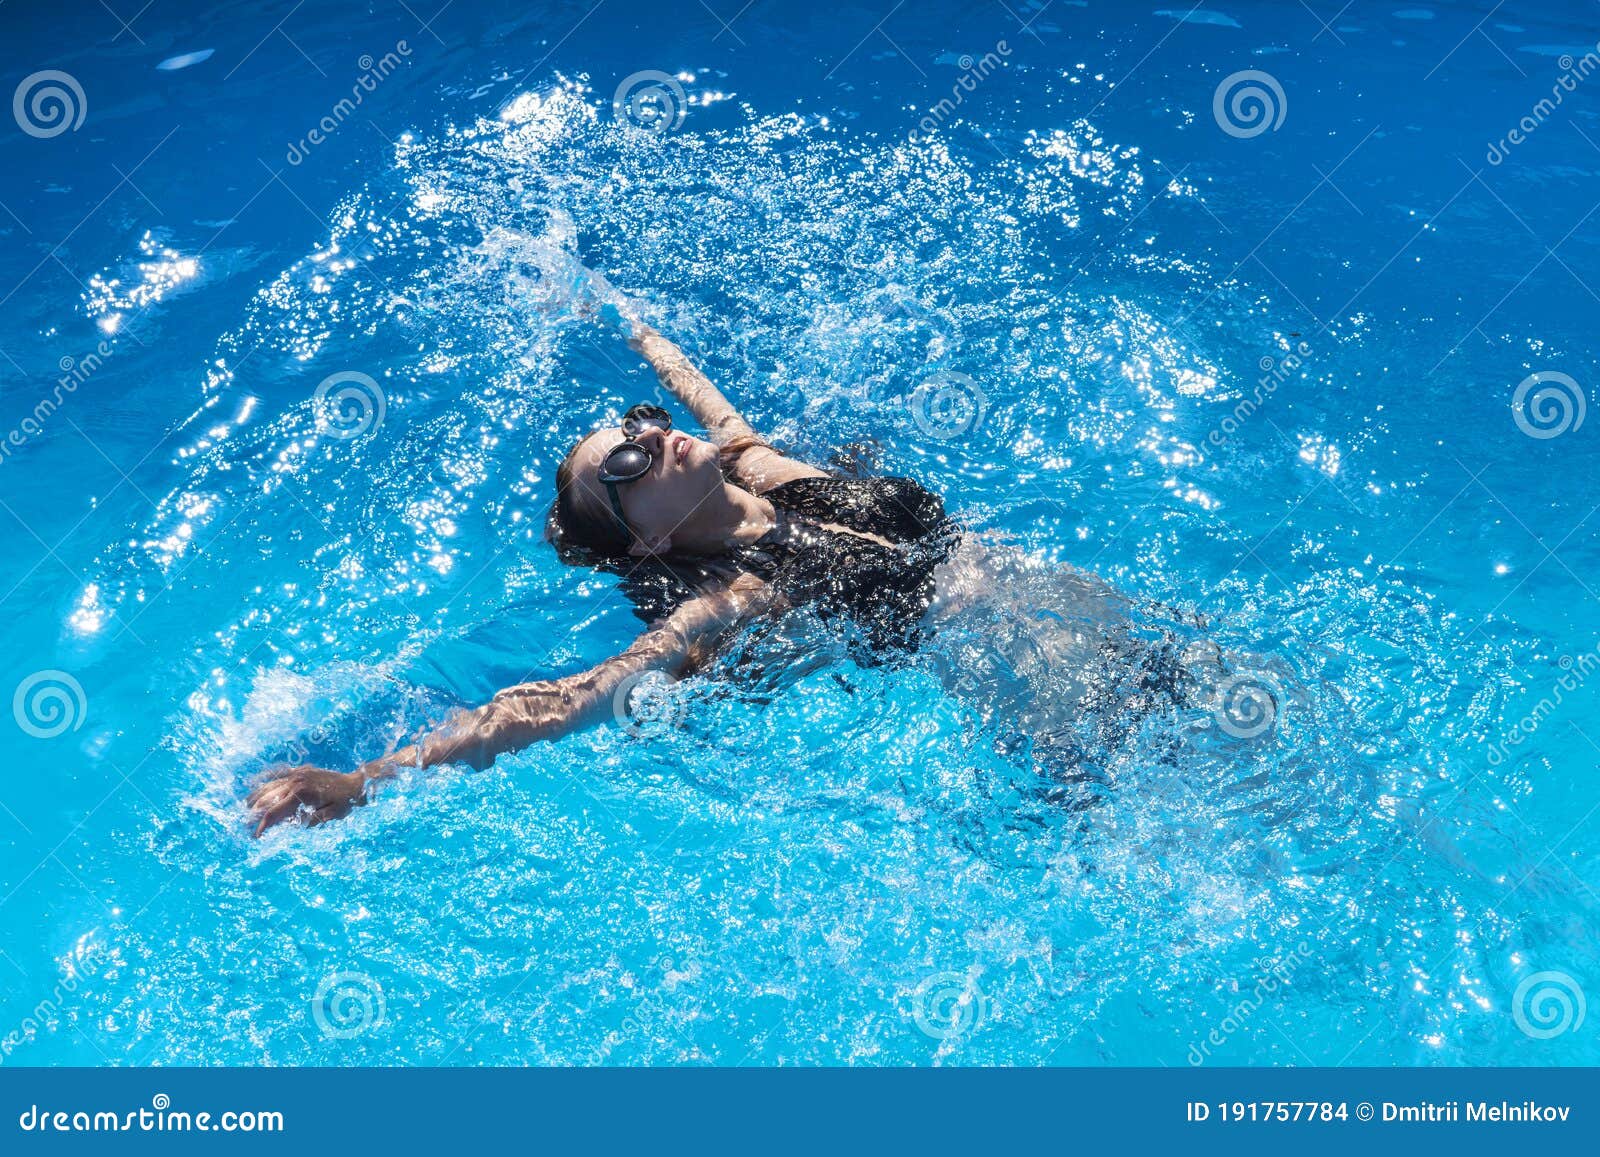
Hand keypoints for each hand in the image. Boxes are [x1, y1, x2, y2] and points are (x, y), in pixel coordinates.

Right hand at [247, 765, 366, 836]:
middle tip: (245, 825)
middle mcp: (296, 781)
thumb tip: (292, 826)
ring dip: (256, 797)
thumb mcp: (329, 816)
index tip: (256, 836)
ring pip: (270, 785)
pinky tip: (256, 785)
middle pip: (268, 798)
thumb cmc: (345, 802)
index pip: (275, 812)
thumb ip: (310, 821)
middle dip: (255, 813)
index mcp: (301, 794)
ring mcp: (297, 774)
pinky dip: (266, 781)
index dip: (264, 826)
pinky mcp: (300, 770)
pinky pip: (278, 775)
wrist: (356, 783)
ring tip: (245, 808)